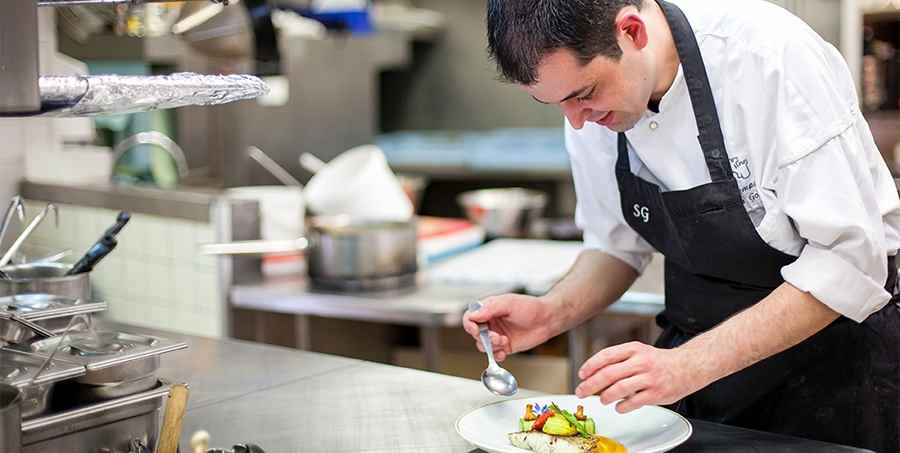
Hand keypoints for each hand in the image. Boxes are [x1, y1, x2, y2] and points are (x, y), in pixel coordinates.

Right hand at [462, 294, 557, 361]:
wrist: (547, 319)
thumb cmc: (530, 307)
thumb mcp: (509, 303)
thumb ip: (490, 309)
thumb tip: (474, 315)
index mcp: (488, 309)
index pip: (470, 317)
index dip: (470, 325)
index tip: (477, 330)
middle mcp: (490, 322)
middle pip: (475, 334)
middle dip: (484, 338)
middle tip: (497, 337)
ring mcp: (497, 335)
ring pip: (482, 345)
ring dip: (492, 346)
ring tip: (504, 341)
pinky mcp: (505, 346)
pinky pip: (494, 354)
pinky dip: (496, 355)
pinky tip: (504, 352)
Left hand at [575, 342, 711, 412]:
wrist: (688, 366)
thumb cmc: (659, 361)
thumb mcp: (639, 352)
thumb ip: (619, 360)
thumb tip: (595, 373)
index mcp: (634, 349)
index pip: (606, 356)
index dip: (590, 366)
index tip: (581, 375)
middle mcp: (641, 362)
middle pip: (608, 374)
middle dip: (591, 385)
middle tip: (582, 392)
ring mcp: (649, 378)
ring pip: (619, 388)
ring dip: (605, 396)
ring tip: (602, 400)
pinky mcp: (656, 393)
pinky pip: (633, 402)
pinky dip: (622, 406)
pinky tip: (619, 407)